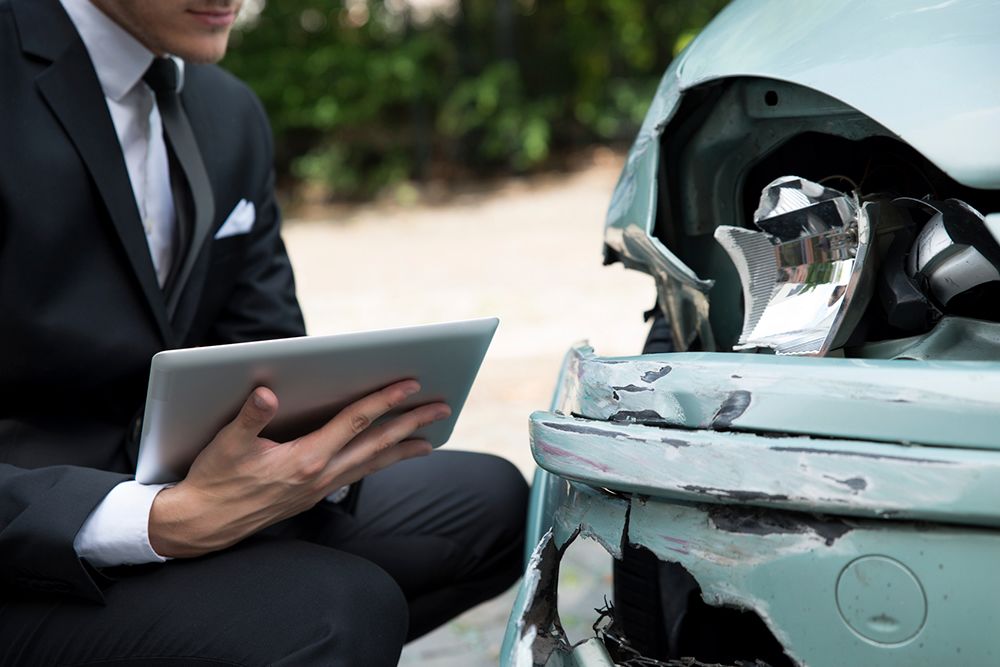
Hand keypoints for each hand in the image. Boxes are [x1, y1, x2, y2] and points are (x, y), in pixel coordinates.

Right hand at [148, 380, 448, 557]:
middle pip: (376, 444)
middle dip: (411, 424)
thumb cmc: (213, 480)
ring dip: (402, 447)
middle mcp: (321, 475)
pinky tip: (386, 457)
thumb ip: (250, 417)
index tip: (411, 385)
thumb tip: (267, 392)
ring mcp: (320, 488)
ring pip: (371, 464)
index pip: (355, 422)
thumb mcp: (226, 445)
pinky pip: (357, 475)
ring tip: (429, 438)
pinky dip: (378, 463)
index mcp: (305, 459)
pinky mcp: (314, 495)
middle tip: (441, 407)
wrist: (202, 525)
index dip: (383, 401)